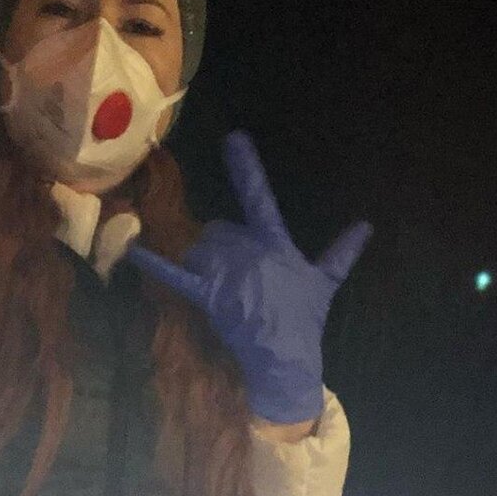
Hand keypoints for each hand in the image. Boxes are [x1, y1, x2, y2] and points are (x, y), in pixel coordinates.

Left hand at [128, 132, 371, 423]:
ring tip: (222, 283)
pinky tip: (130, 250)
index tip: (233, 139)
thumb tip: (366, 226)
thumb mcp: (325, 283)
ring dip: (204, 259)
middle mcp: (248, 254)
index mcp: (276, 244)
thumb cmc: (305, 320)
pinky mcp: (208, 297)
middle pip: (219, 232)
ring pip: (201, 249)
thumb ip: (341, 252)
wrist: (286, 356)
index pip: (260, 199)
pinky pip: (176, 276)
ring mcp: (226, 276)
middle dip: (222, 246)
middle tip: (238, 276)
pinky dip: (153, 263)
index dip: (247, 169)